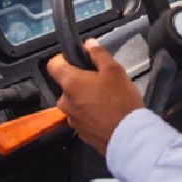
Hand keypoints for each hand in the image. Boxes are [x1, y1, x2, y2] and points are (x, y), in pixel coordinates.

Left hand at [47, 39, 144, 154]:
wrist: (128, 136)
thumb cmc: (121, 102)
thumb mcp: (114, 70)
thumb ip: (98, 54)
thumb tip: (89, 44)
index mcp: (71, 83)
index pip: (53, 64)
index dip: (64, 58)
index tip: (77, 58)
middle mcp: (65, 101)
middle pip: (67, 84)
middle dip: (81, 80)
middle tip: (101, 80)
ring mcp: (71, 119)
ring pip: (74, 101)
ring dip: (86, 97)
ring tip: (107, 98)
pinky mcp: (80, 132)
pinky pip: (82, 116)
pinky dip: (91, 113)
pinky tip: (107, 112)